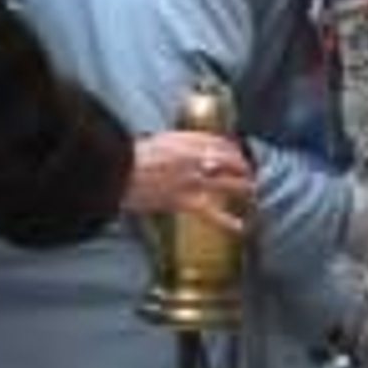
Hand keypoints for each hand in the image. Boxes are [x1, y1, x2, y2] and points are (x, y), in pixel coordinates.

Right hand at [124, 132, 253, 232]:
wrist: (116, 169)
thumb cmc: (126, 155)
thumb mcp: (154, 142)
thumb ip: (172, 146)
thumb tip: (177, 151)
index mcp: (186, 140)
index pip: (219, 143)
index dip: (232, 149)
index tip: (236, 154)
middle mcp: (195, 157)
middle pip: (230, 160)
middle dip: (242, 166)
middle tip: (248, 172)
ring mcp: (192, 179)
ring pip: (229, 182)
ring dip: (243, 187)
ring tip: (251, 191)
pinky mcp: (185, 201)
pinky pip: (212, 213)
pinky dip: (227, 221)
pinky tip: (240, 227)